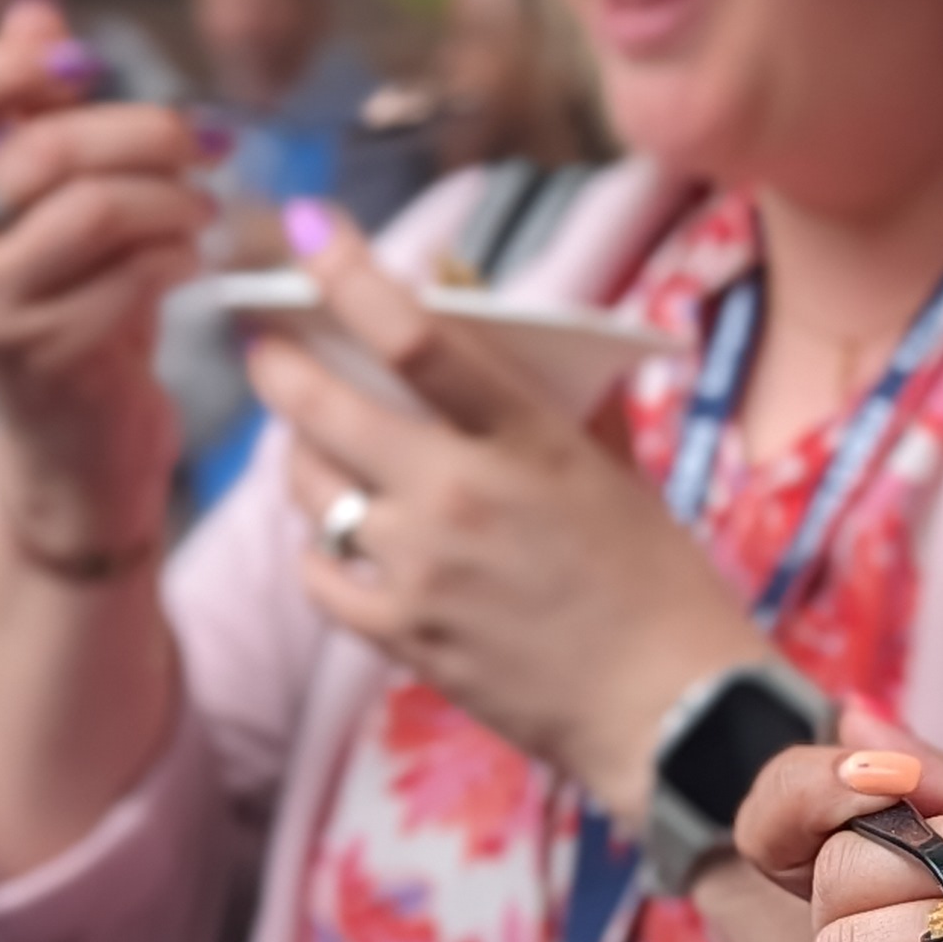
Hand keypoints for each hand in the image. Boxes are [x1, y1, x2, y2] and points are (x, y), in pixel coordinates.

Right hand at [0, 0, 198, 552]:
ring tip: (207, 206)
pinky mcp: (44, 356)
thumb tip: (35, 9)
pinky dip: (179, 255)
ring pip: (90, 210)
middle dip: (139, 130)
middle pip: (36, 150)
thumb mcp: (54, 208)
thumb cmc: (72, 306)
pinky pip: (130, 276)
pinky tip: (194, 259)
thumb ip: (38, 114)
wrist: (78, 446)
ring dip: (170, 196)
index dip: (2, 66)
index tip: (84, 59)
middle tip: (204, 139)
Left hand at [250, 216, 766, 810]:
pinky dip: (319, 547)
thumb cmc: (659, 583)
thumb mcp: (616, 469)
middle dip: (280, 366)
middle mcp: (462, 497)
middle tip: (269, 349)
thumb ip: (552, 395)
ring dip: (301, 456)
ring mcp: (424, 571)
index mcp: (529, 441)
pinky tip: (337, 536)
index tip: (310, 229)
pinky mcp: (404, 637)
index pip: (417, 337)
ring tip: (312, 445)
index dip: (350, 273)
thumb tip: (482, 319)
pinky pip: (318, 572)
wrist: (673, 712)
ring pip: (311, 488)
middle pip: (325, 407)